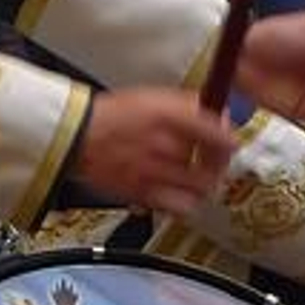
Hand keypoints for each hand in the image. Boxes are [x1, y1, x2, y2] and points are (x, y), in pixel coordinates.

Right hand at [71, 89, 234, 215]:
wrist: (75, 136)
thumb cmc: (110, 116)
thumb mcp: (153, 97)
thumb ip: (188, 105)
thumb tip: (216, 112)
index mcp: (170, 117)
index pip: (220, 135)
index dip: (230, 140)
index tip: (227, 142)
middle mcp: (165, 146)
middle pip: (214, 165)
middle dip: (218, 164)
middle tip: (214, 161)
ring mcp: (154, 173)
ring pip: (200, 189)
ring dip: (204, 185)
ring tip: (199, 180)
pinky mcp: (142, 194)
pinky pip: (178, 207)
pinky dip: (185, 203)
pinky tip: (180, 195)